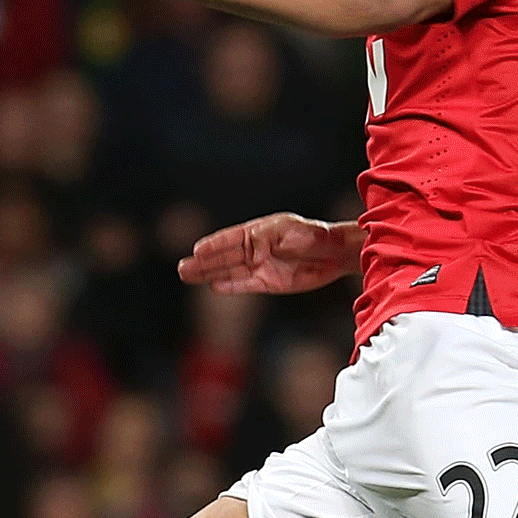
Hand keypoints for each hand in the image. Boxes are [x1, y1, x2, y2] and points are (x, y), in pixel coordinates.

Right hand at [178, 212, 361, 294]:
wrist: (335, 253)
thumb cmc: (313, 236)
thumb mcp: (290, 230)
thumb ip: (268, 237)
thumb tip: (251, 245)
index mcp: (258, 232)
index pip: (230, 239)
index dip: (213, 245)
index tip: (196, 250)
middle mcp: (256, 249)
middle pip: (224, 257)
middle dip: (204, 262)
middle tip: (182, 268)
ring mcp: (262, 266)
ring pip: (230, 271)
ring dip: (210, 274)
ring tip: (188, 276)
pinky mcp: (270, 282)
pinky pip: (246, 284)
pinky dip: (231, 286)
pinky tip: (213, 287)